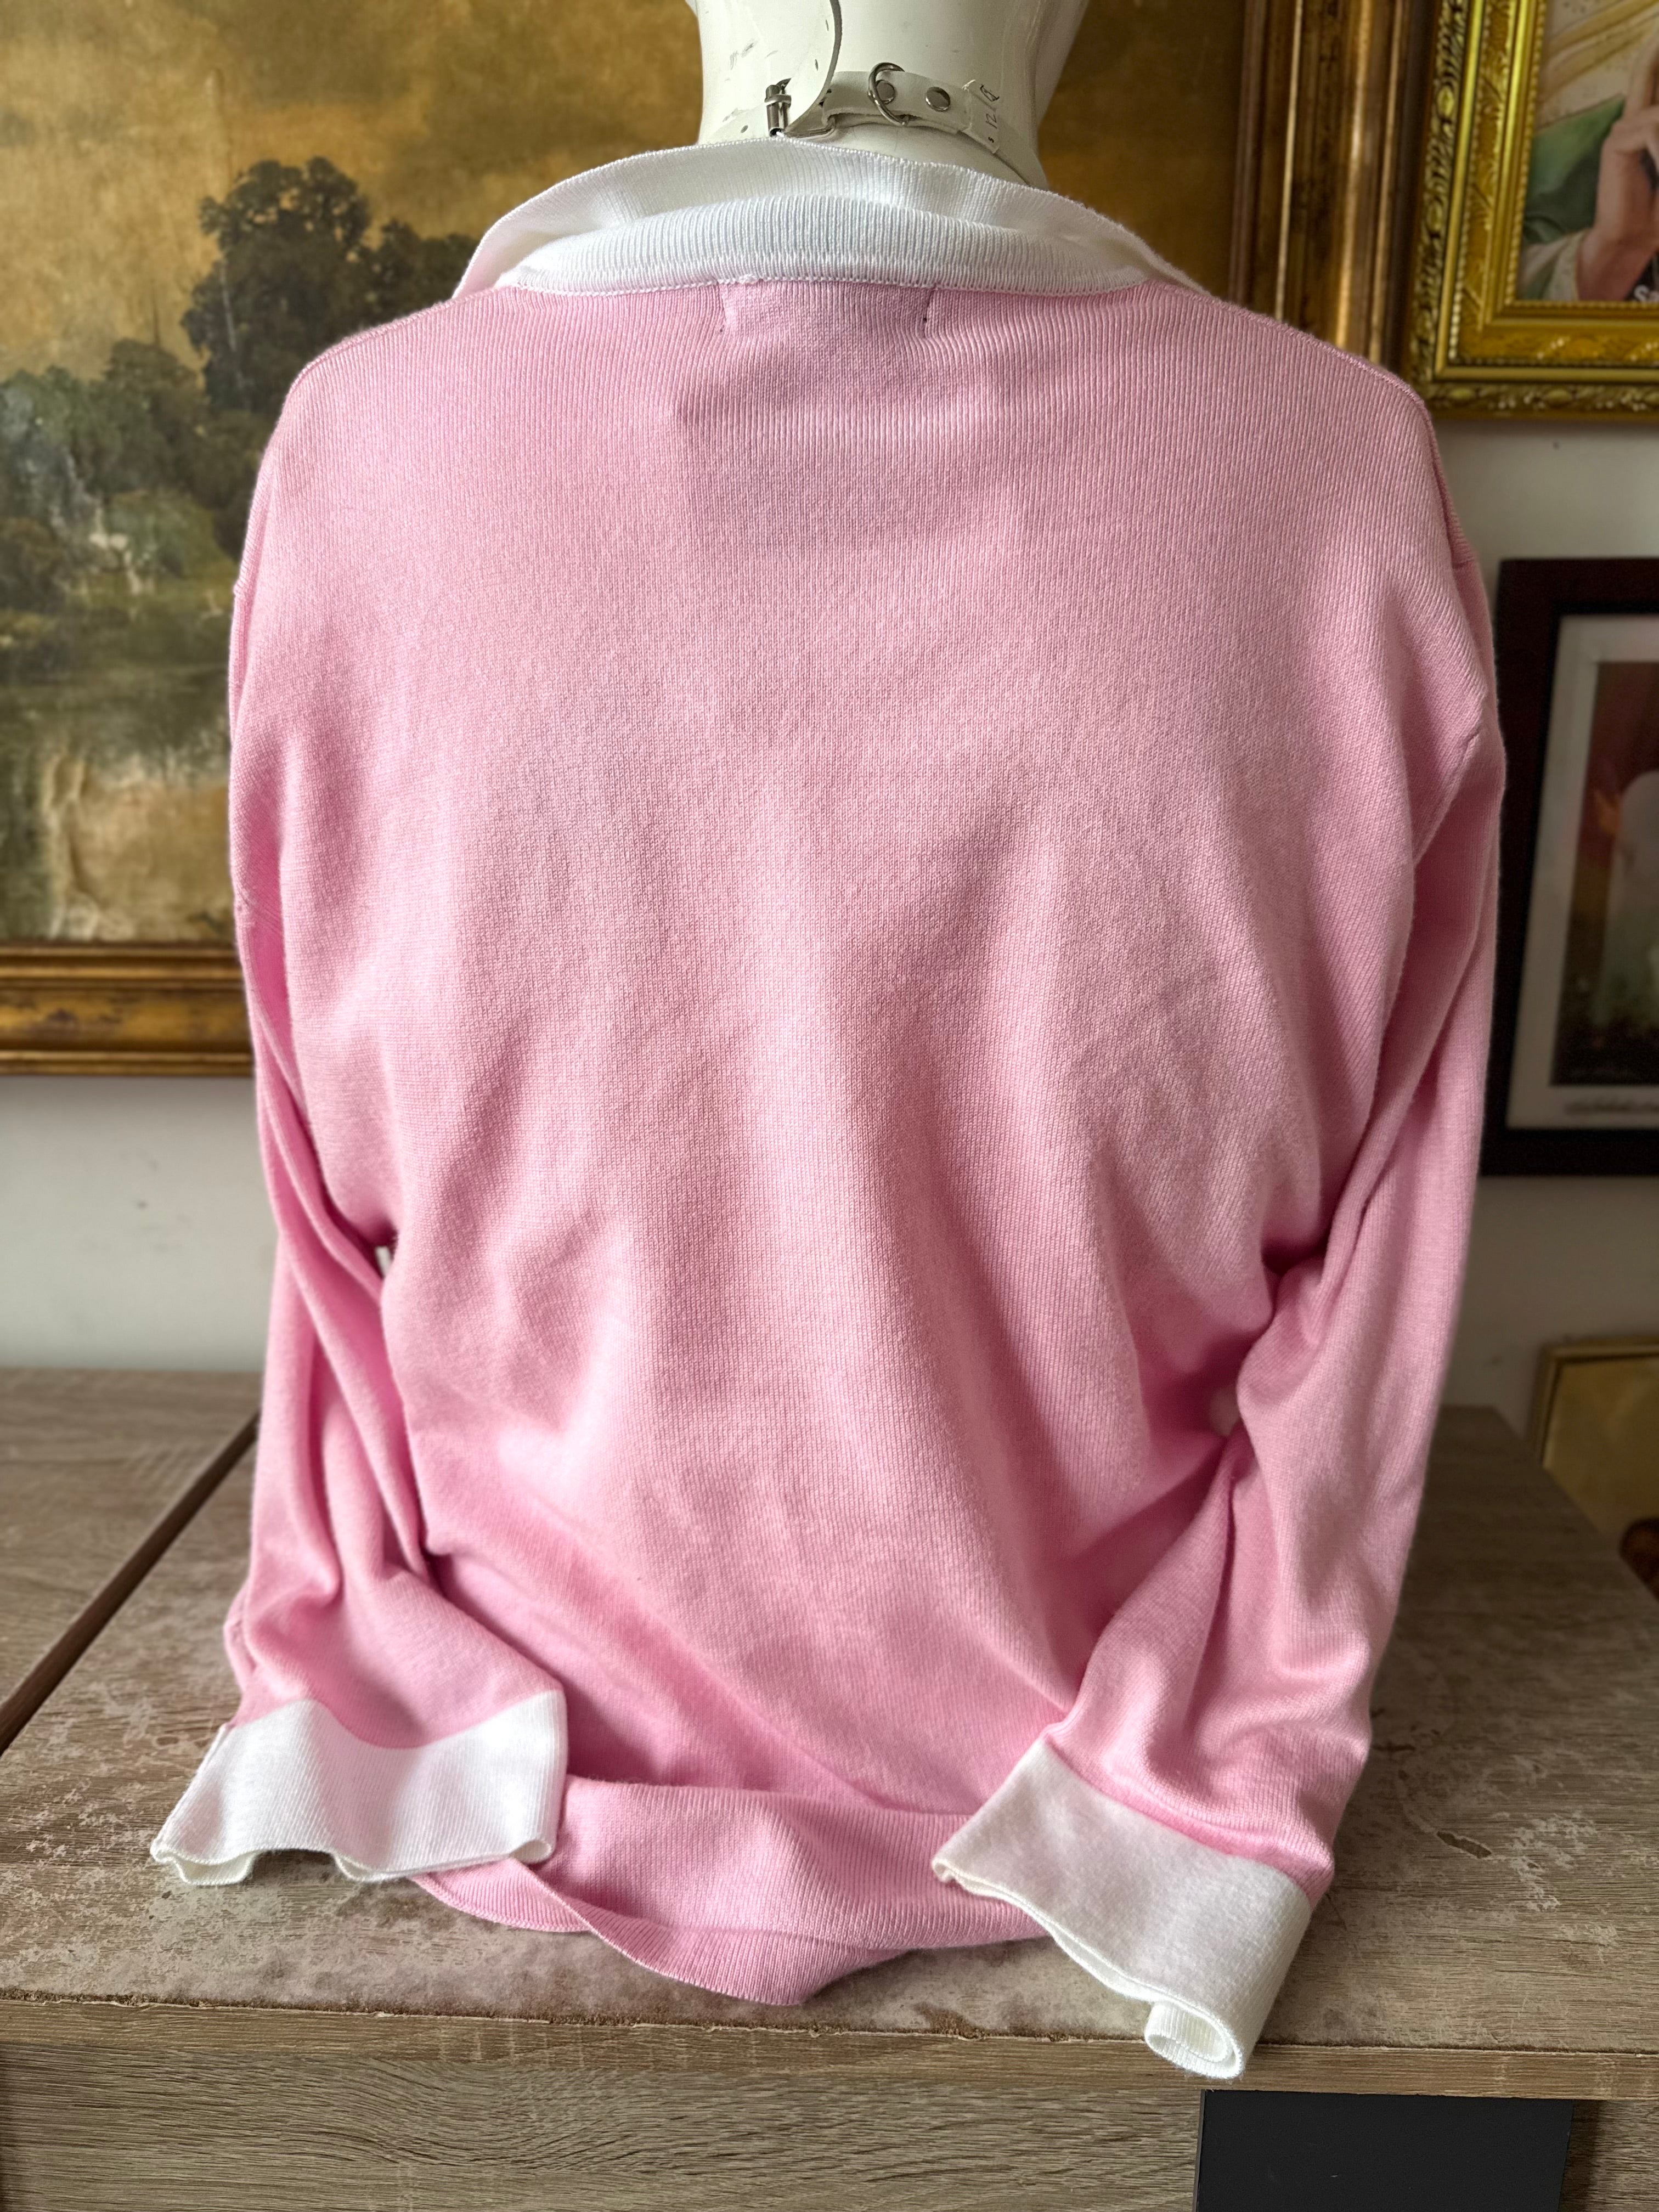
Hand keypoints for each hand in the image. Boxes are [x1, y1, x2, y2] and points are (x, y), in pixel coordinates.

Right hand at [1576, 38, 1658, 301]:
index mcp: (1651, 121)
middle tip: (1655, 152)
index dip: (1654, 58)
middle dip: (1655, 112)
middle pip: (1653, 83)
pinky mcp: (1614, 142)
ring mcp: (1625, 127)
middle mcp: (1638, 116)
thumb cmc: (1658, 207)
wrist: (1633, 240)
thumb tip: (1658, 118)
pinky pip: (1651, 131)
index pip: (1653, 80)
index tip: (1656, 44)